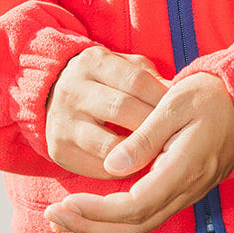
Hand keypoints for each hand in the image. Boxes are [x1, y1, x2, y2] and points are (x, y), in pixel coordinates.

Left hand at [44, 72, 233, 232]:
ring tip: (63, 217)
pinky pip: (145, 215)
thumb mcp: (175, 104)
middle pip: (132, 227)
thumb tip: (113, 165)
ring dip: (99, 226)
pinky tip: (92, 208)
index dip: (98, 211)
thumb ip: (145, 137)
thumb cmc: (210, 97)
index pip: (135, 207)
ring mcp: (184, 194)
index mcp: (182, 170)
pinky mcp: (180, 190)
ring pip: (138, 226)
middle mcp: (184, 191)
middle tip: (53, 216)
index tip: (68, 201)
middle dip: (90, 226)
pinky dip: (115, 217)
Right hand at [45, 45, 169, 178]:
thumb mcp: (123, 66)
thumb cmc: (103, 81)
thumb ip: (148, 77)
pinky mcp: (59, 150)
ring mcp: (63, 121)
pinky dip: (122, 170)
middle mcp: (73, 90)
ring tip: (160, 156)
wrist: (52, 95)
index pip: (136, 80)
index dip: (162, 98)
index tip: (181, 112)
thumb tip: (177, 95)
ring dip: (139, 153)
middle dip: (153, 126)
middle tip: (176, 138)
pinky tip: (138, 167)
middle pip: (122, 110)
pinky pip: (97, 166)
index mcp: (93, 62)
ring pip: (109, 144)